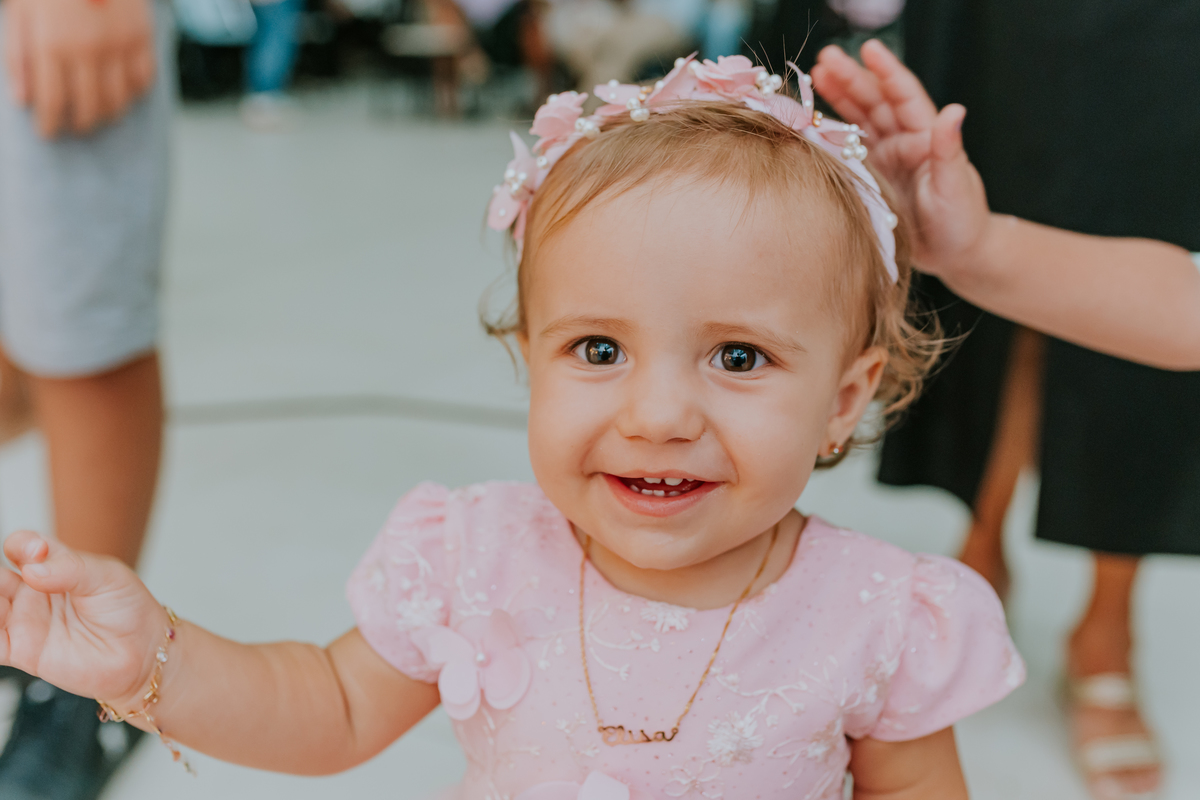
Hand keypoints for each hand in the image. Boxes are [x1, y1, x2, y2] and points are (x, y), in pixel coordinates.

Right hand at [0, 531, 165, 708]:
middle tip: (0, 580)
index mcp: (54, 565)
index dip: (22, 545)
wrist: (142, 653)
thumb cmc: (129, 610)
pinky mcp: (21, 650)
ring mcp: (25, 619)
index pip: (22, 546)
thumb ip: (70, 568)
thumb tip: (32, 569)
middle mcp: (34, 591)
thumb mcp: (107, 577)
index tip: (36, 553)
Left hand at [3, 0, 155, 137]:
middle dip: (80, 124)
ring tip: (98, 114)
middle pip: (89, 108)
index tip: (48, 133)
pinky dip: (133, 93)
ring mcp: (119, 45)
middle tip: (75, 126)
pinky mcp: (142, 37)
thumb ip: (17, 55)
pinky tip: (121, 92)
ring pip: (119, 101)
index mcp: (51, 43)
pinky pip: (143, 80)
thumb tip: (22, 99)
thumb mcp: (18, 10)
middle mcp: (88, 50)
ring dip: (108, 114)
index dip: (50, 125)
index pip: (52, 102)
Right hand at [811, 40, 992, 278]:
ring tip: (816, 76)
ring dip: (839, 97)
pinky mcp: (872, 178)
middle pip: (875, 101)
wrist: (956, 256)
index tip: (868, 49)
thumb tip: (954, 111)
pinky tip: (812, 120)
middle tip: (825, 57)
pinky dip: (831, 133)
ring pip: (859, 120)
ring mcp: (886, 159)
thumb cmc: (962, 222)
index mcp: (924, 138)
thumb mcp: (955, 186)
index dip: (885, 71)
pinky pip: (848, 150)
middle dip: (851, 78)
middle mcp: (904, 142)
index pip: (902, 96)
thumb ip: (948, 150)